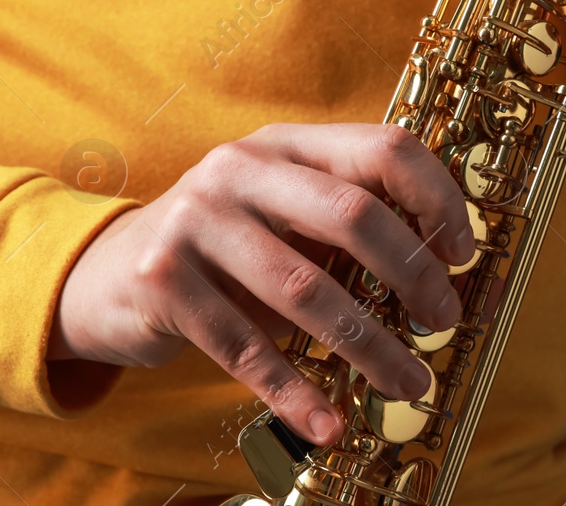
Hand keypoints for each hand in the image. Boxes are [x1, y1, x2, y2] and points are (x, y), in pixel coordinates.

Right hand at [49, 123, 474, 445]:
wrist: (102, 273)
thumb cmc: (225, 247)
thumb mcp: (282, 215)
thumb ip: (348, 224)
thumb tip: (444, 273)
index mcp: (287, 143)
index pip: (384, 147)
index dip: (436, 198)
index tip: (463, 252)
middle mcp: (241, 168)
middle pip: (354, 213)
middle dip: (412, 274)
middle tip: (443, 320)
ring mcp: (196, 220)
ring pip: (306, 289)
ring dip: (368, 345)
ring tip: (408, 382)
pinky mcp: (162, 281)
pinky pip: (245, 347)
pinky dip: (295, 391)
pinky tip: (328, 422)